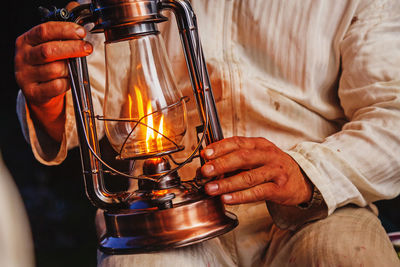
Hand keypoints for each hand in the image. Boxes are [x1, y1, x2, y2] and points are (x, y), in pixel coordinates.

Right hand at [14, 2, 91, 141]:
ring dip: (69, 69)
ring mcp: (24, 76)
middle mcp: (22, 57)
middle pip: (49, 50)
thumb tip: (83, 16)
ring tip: (72, 69)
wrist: (39, 95)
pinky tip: (66, 83)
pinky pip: (55, 87)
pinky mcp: (31, 94)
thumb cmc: (50, 68)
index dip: (65, 31)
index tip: (82, 33)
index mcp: (26, 41)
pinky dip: (66, 84)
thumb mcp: (53, 49)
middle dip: (73, 48)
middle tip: (88, 49)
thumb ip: (64, 35)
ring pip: (54, 69)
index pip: (44, 30)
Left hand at [200, 136, 312, 205]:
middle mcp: (268, 155)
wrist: (302, 179)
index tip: (205, 154)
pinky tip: (227, 199)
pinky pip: (257, 192)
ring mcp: (275, 172)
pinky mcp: (279, 188)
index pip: (238, 142)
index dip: (220, 147)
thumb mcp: (258, 156)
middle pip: (242, 157)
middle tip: (205, 171)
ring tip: (211, 188)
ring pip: (248, 177)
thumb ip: (237, 158)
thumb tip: (209, 163)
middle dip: (221, 164)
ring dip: (227, 183)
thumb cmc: (273, 167)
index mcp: (260, 144)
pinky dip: (240, 196)